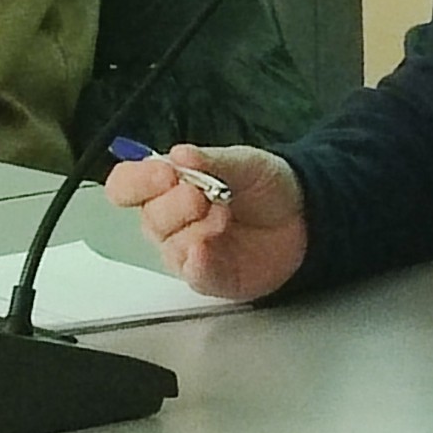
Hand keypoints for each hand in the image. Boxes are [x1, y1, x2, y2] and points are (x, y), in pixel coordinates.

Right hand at [103, 143, 306, 301]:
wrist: (305, 215)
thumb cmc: (265, 186)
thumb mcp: (242, 162)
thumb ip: (210, 160)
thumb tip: (179, 154)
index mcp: (168, 186)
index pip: (127, 185)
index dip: (138, 180)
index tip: (164, 173)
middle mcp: (171, 221)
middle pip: (148, 218)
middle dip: (175, 204)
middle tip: (202, 194)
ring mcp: (188, 252)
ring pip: (169, 247)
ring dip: (196, 229)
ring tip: (224, 216)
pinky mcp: (211, 278)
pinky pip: (193, 275)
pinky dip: (198, 263)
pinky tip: (206, 249)